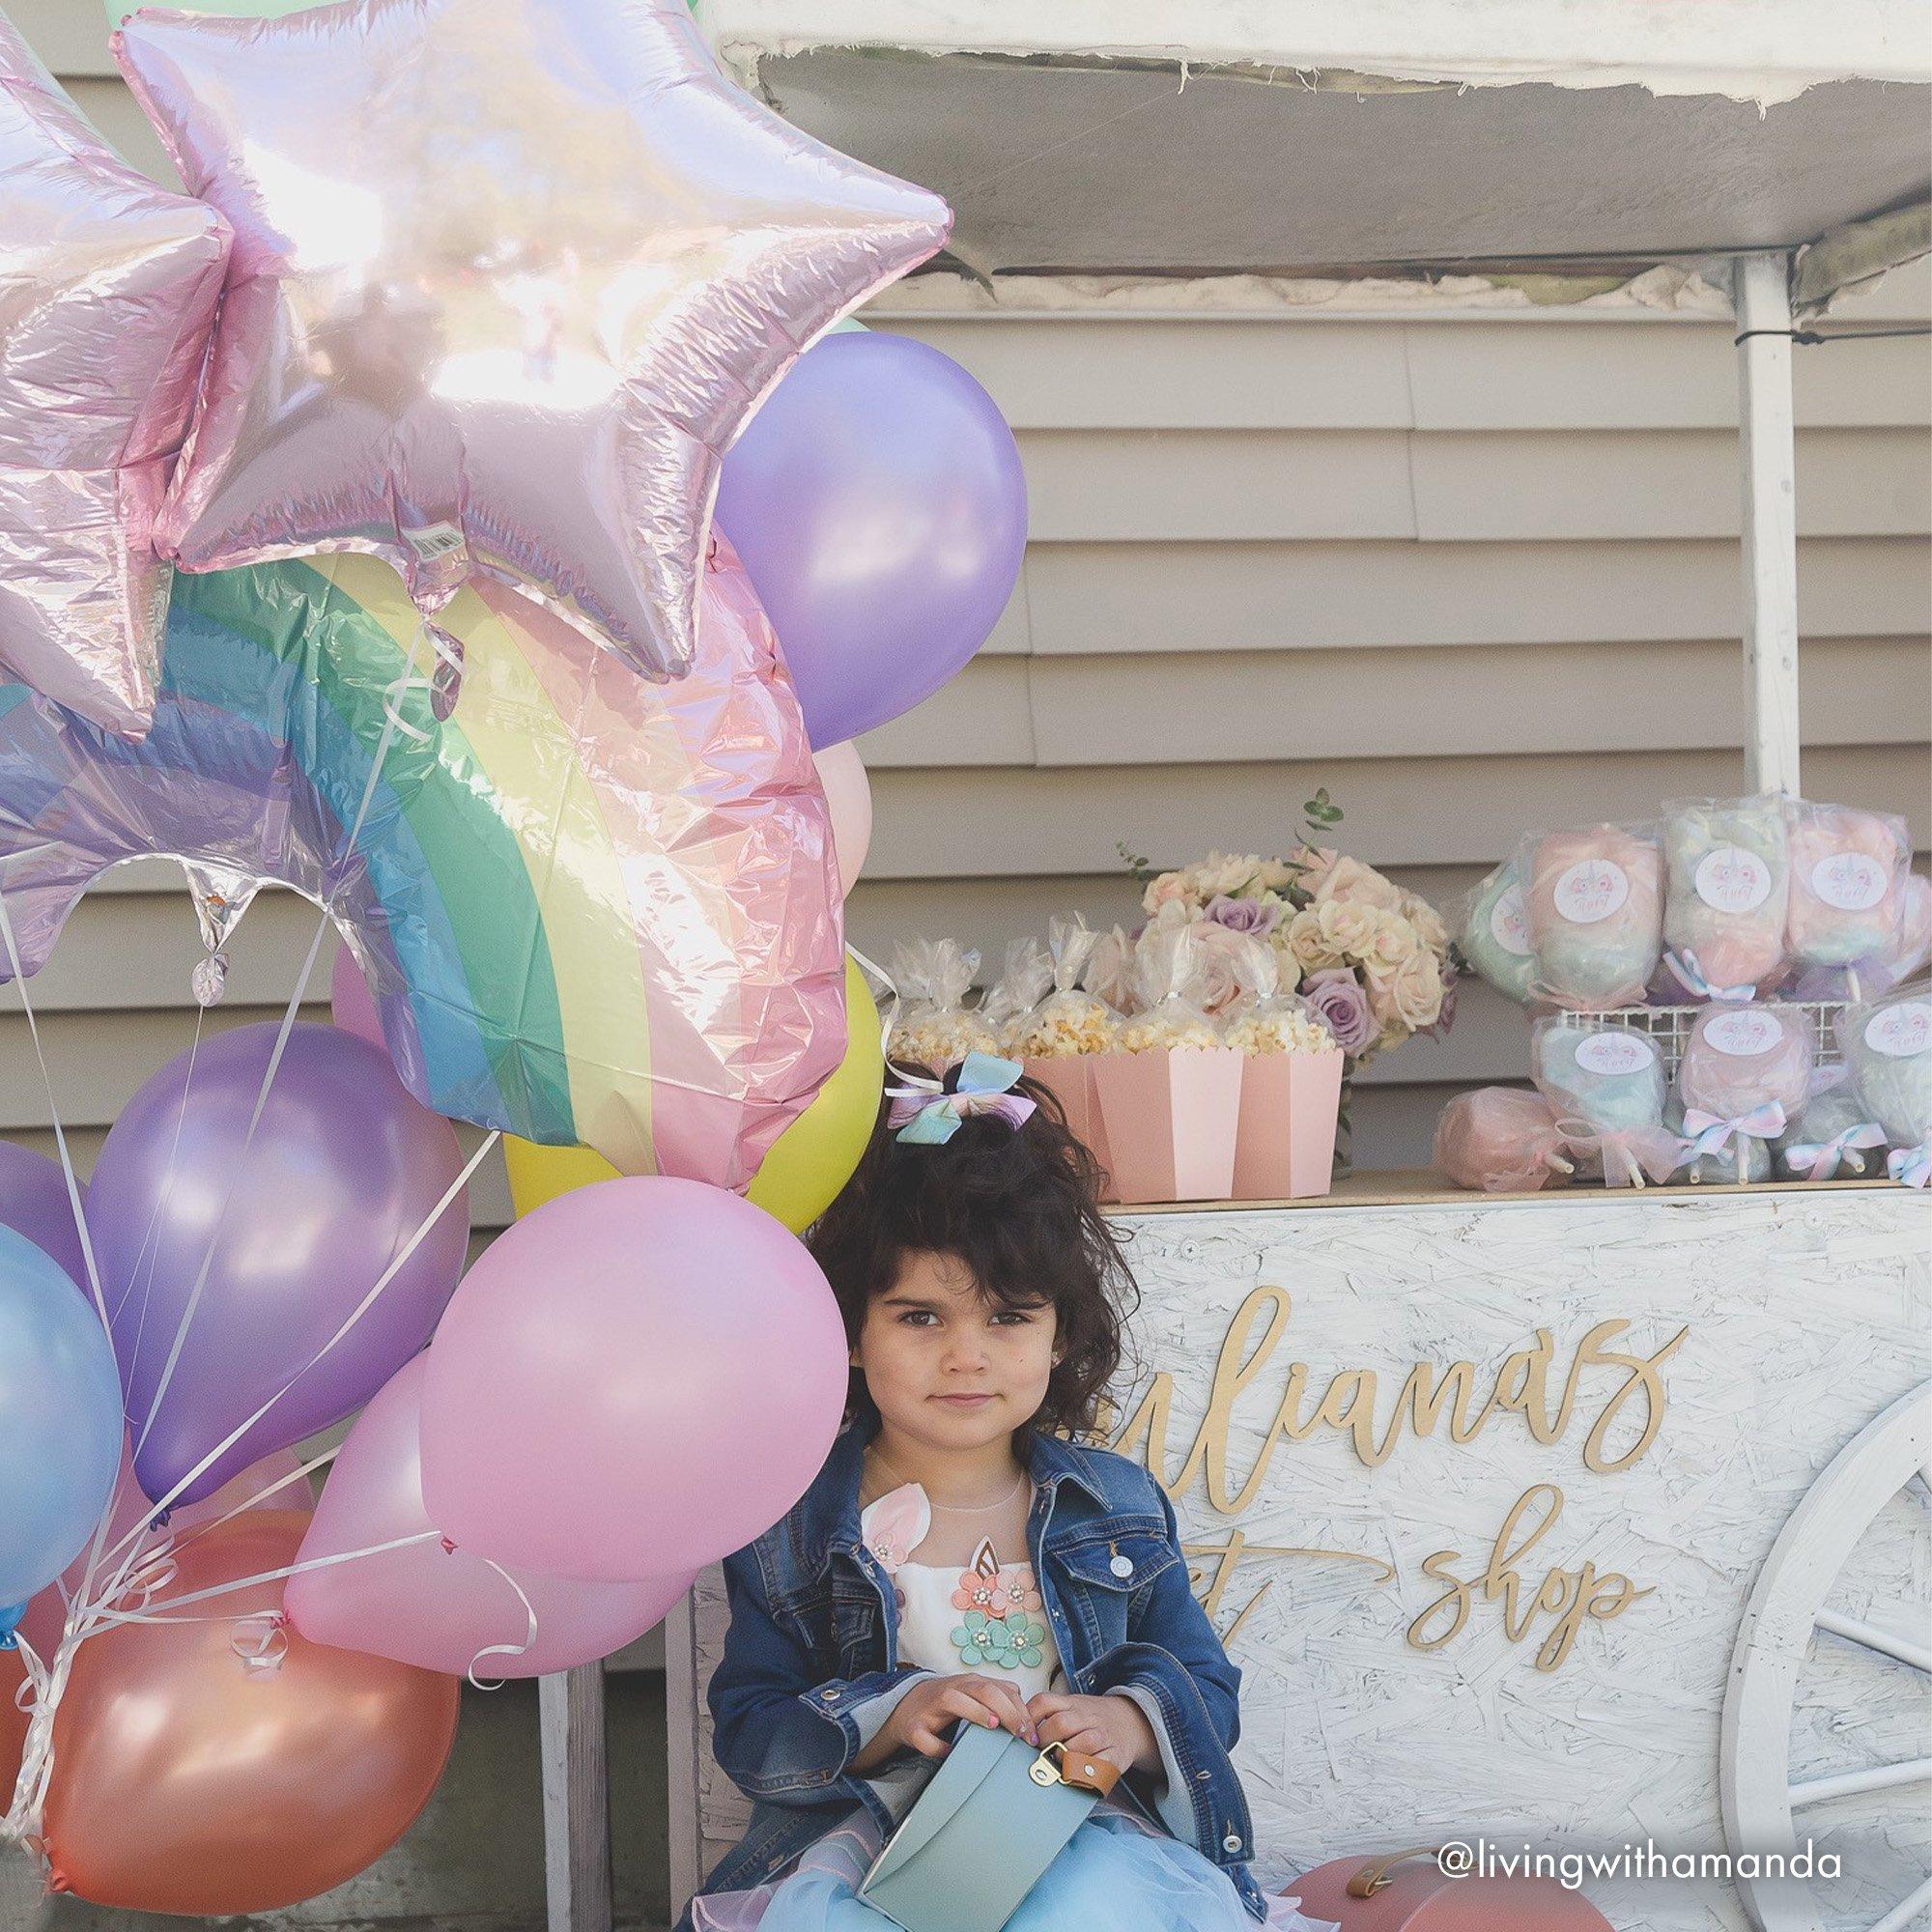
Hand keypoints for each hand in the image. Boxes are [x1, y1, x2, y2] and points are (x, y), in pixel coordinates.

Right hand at [858, 1672, 1036, 1768]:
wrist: (907, 1706)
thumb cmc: (950, 1704)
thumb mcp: (975, 1697)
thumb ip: (1000, 1700)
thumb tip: (1028, 1718)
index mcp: (971, 1683)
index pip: (1002, 1689)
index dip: (1020, 1710)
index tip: (1032, 1734)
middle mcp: (953, 1689)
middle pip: (983, 1690)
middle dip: (1007, 1711)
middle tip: (1021, 1734)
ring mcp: (931, 1706)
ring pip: (954, 1701)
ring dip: (975, 1712)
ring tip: (992, 1726)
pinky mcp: (914, 1727)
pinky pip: (926, 1737)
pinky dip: (938, 1747)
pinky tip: (950, 1753)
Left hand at [1026, 1691, 1157, 1772]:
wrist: (1131, 1722)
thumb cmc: (1091, 1720)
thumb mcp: (1071, 1708)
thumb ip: (1048, 1715)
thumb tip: (1019, 1732)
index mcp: (1072, 1703)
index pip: (1044, 1702)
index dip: (1029, 1718)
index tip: (1025, 1737)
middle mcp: (1087, 1716)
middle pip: (1061, 1724)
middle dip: (1045, 1742)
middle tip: (1041, 1753)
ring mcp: (1103, 1735)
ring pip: (1081, 1744)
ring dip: (1065, 1758)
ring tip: (1059, 1764)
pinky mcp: (1116, 1755)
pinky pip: (1100, 1764)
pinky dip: (1086, 1772)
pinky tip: (1078, 1774)